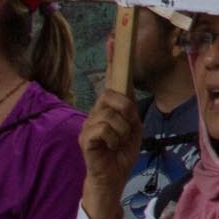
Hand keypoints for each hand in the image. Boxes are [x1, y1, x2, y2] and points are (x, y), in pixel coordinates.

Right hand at [78, 43, 150, 191]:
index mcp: (108, 108)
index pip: (110, 79)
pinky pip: (104, 128)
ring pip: (111, 114)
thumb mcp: (132, 129)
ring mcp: (88, 125)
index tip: (114, 37)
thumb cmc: (120, 155)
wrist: (112, 182)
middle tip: (127, 131)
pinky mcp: (85, 138)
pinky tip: (109, 148)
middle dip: (127, 112)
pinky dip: (113, 139)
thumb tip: (125, 93)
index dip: (112, 58)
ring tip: (118, 144)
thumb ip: (129, 110)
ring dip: (123, 131)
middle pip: (113, 95)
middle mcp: (95, 112)